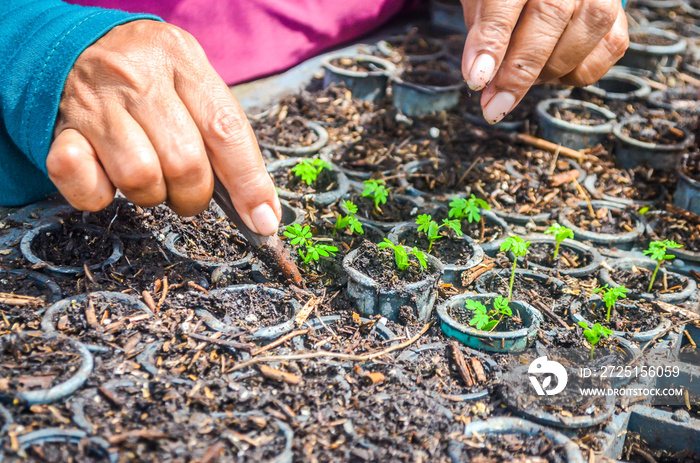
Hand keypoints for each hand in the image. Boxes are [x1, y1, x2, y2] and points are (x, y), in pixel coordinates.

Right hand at [46, 20, 280, 234]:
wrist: (75, 46)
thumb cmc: (151, 76)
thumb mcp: (192, 81)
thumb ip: (224, 134)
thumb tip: (261, 209)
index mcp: (181, 60)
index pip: (226, 130)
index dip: (250, 184)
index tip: (264, 221)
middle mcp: (136, 76)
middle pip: (185, 164)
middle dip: (195, 195)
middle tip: (189, 192)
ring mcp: (94, 103)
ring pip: (140, 180)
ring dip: (151, 195)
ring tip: (150, 176)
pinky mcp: (61, 132)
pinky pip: (89, 189)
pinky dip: (102, 196)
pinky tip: (108, 174)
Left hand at [461, 0, 628, 122]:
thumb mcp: (483, 1)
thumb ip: (483, 30)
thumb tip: (481, 77)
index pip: (504, 3)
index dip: (491, 43)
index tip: (477, 79)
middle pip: (550, 15)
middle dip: (518, 70)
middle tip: (495, 103)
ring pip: (583, 33)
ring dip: (548, 71)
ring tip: (522, 80)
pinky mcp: (619, 13)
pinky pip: (608, 49)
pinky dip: (577, 72)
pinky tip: (554, 71)